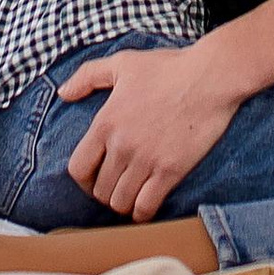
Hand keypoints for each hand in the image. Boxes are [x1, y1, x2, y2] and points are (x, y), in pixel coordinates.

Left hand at [59, 43, 238, 221]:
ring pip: (120, 203)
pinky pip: (146, 208)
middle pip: (99, 190)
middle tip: (117, 185)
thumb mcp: (122, 62)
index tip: (94, 178)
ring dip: (124, 203)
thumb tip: (63, 93)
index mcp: (105, 123)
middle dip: (105, 191)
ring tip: (132, 194)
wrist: (210, 77)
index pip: (78, 169)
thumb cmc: (168, 68)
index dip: (83, 179)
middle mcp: (121, 146)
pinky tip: (147, 202)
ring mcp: (146, 161)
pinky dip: (143, 212)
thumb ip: (87, 76)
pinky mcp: (170, 171)